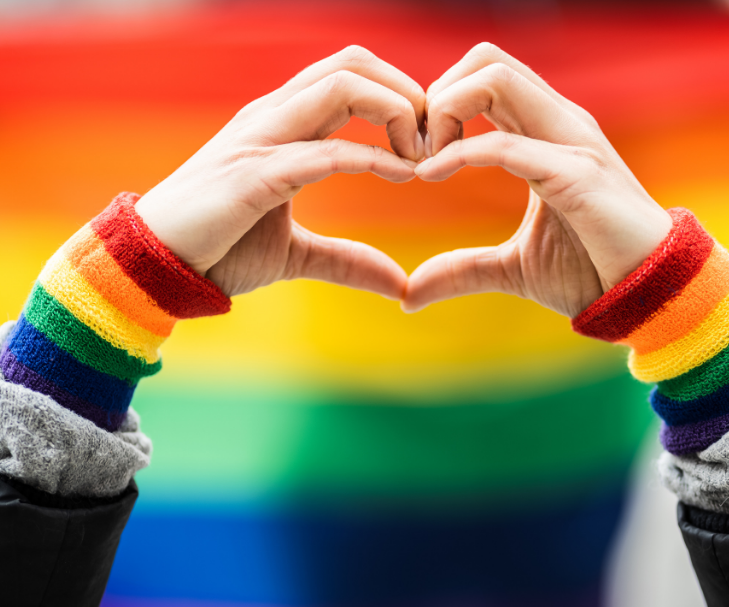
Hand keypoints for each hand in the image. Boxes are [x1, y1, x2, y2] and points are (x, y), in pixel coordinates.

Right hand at [135, 46, 425, 298]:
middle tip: (436, 143)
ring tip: (423, 158)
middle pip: (354, 63)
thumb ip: (347, 260)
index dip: (400, 97)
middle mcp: (273, 116)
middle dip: (407, 92)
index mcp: (282, 124)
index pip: (351, 75)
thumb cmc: (217, 249)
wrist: (153, 268)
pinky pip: (326, 149)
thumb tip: (398, 284)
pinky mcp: (254, 173)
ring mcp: (261, 138)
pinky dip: (372, 157)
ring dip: (397, 112)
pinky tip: (403, 176)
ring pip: (343, 85)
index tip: (429, 145)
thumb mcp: (295, 255)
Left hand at [403, 43, 672, 316]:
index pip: (482, 77)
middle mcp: (558, 122)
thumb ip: (462, 270)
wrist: (647, 296)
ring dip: (444, 112)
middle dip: (435, 97)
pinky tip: (432, 176)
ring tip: (425, 164)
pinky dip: (459, 154)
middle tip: (415, 153)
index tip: (415, 158)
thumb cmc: (590, 273)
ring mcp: (571, 140)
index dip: (438, 107)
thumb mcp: (511, 269)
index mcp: (544, 132)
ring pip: (493, 77)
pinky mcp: (577, 172)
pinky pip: (505, 142)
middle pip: (484, 58)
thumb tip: (410, 295)